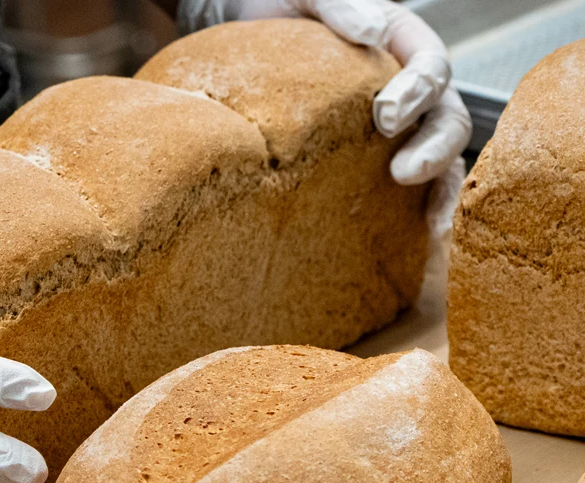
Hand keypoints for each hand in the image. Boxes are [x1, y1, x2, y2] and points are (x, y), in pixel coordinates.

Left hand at [177, 0, 471, 235]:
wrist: (253, 40)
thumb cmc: (287, 15)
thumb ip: (340, 5)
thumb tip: (373, 30)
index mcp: (402, 46)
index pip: (430, 67)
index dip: (416, 91)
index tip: (386, 115)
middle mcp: (411, 91)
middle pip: (447, 119)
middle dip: (433, 148)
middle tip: (403, 173)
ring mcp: (398, 132)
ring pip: (440, 159)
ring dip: (437, 189)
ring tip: (426, 224)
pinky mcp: (372, 167)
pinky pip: (409, 193)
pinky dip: (419, 216)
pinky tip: (418, 242)